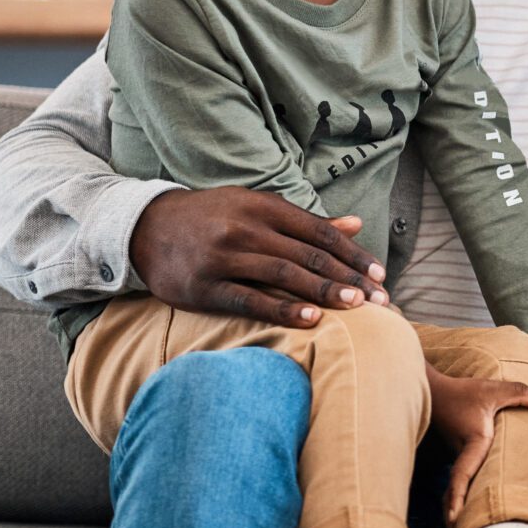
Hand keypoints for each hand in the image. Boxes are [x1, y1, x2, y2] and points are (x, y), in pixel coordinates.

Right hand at [130, 187, 389, 326]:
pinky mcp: (204, 286)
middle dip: (349, 278)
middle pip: (308, 254)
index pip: (320, 232)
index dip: (353, 254)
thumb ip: (306, 221)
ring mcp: (224, 256)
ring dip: (324, 291)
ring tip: (357, 306)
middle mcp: (246, 228)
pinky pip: (249, 300)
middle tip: (381, 299)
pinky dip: (283, 310)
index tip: (381, 274)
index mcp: (264, 207)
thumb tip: (357, 224)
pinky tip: (312, 321)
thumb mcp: (257, 207)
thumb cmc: (213, 218)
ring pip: (284, 275)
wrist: (145, 226)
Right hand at [426, 363, 527, 522]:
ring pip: (458, 486)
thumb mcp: (493, 389)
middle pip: (459, 489)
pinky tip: (465, 512)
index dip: (457, 496)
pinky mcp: (455, 456)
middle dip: (455, 515)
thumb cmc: (463, 391)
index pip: (463, 473)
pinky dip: (460, 495)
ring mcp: (456, 457)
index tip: (454, 518)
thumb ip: (519, 393)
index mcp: (472, 441)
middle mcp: (461, 454)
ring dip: (457, 507)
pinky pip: (459, 479)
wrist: (433, 391)